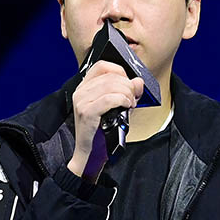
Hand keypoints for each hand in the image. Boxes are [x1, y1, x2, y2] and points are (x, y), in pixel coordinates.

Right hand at [67, 60, 143, 179]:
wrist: (90, 154)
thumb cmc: (102, 131)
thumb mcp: (117, 108)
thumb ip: (127, 92)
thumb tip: (138, 81)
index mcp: (85, 87)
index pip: (102, 66)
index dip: (120, 71)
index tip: (128, 84)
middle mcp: (80, 91)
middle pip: (110, 76)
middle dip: (127, 85)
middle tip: (133, 98)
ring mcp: (81, 101)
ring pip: (111, 85)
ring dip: (126, 94)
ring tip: (129, 104)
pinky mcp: (86, 112)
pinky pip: (109, 98)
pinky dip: (122, 100)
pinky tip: (126, 107)